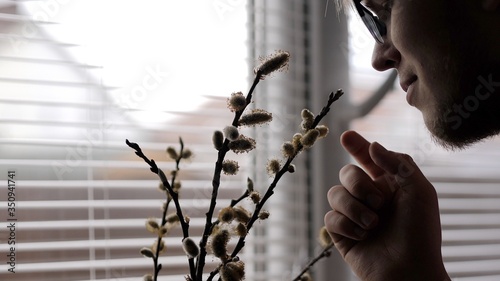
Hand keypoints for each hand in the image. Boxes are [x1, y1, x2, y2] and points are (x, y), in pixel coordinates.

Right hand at [324, 131, 449, 280]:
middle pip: (347, 173)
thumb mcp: (420, 191)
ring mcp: (353, 214)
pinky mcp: (341, 233)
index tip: (346, 136)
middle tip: (379, 203)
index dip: (356, 145)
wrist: (409, 270)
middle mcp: (369, 196)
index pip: (367, 158)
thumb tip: (373, 146)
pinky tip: (363, 237)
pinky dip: (347, 225)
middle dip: (359, 184)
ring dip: (355, 208)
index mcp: (388, 184)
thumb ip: (399, 163)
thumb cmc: (421, 232)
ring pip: (334, 193)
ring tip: (373, 225)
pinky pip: (331, 217)